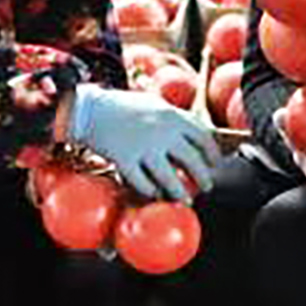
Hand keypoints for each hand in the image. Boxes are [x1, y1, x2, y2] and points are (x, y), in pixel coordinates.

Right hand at [66, 84, 224, 201]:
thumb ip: (176, 119)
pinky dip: (151, 191)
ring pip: (169, 178)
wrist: (90, 110)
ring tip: (185, 201)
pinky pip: (142, 183)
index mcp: (172, 115)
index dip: (213, 154)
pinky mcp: (124, 160)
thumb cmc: (125, 107)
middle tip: (206, 187)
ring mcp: (143, 147)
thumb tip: (202, 136)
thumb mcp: (155, 105)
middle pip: (192, 161)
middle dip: (203, 177)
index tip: (215, 164)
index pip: (204, 137)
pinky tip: (155, 194)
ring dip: (179, 193)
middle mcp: (161, 131)